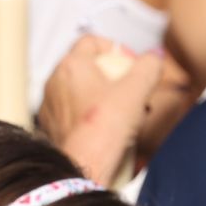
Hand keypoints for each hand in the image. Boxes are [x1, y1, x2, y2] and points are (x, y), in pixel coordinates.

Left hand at [37, 36, 163, 183]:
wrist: (83, 165)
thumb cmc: (105, 127)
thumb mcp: (137, 90)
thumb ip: (149, 66)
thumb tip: (155, 55)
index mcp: (71, 65)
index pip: (91, 41)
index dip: (116, 48)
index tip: (131, 64)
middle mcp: (54, 81)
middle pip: (87, 66)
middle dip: (113, 75)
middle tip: (132, 90)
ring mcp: (50, 104)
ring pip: (80, 90)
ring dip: (104, 95)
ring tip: (126, 112)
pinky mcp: (50, 125)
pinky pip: (73, 111)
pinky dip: (92, 113)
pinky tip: (109, 127)